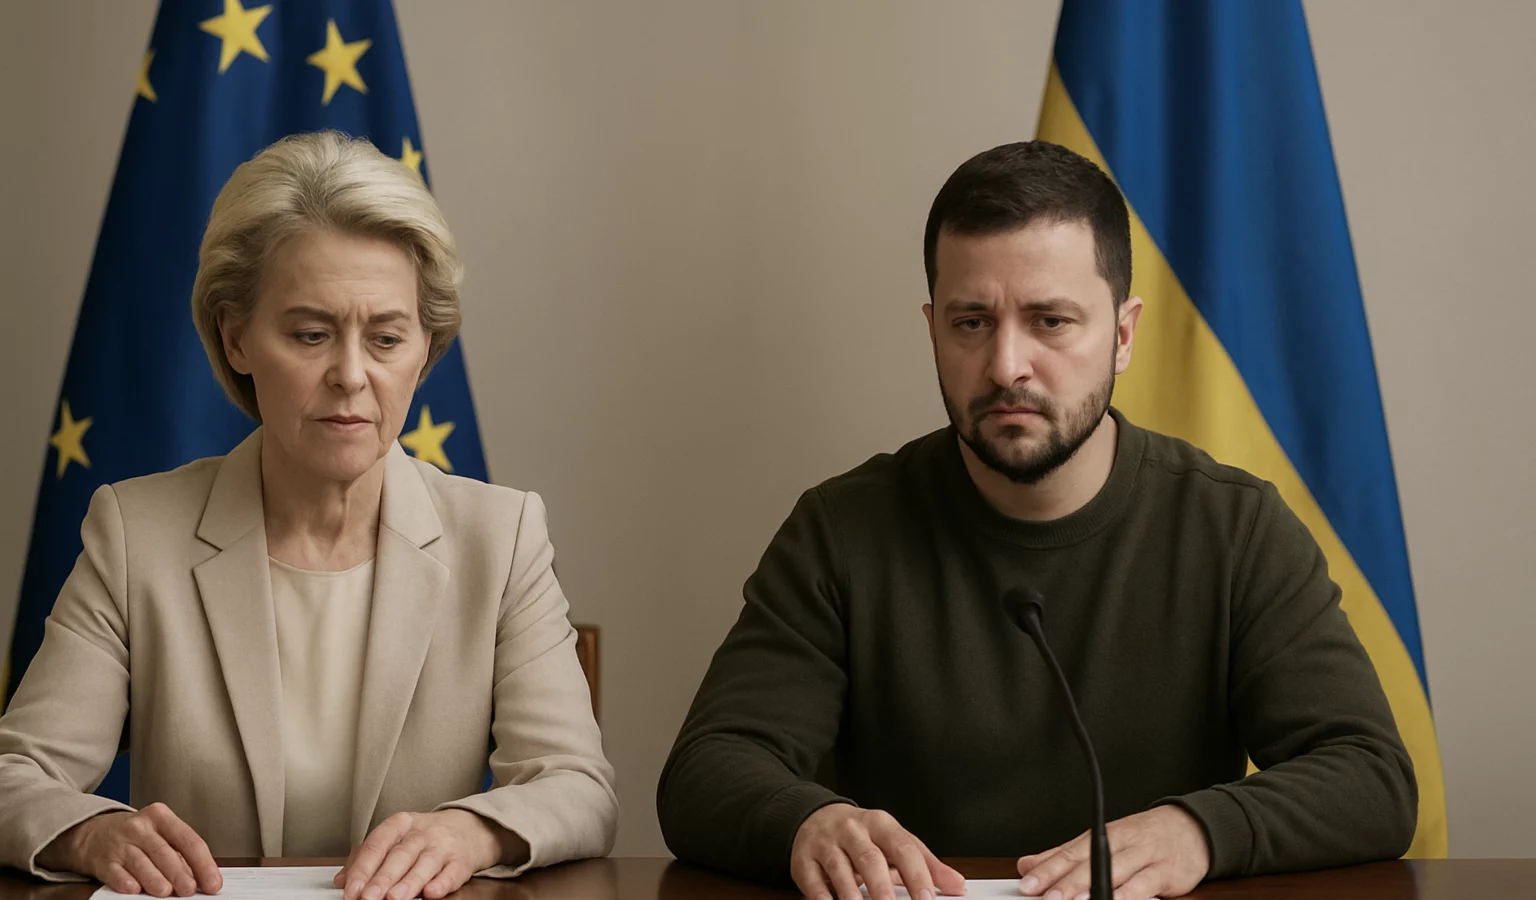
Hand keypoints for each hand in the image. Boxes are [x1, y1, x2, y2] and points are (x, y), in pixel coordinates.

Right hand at [36, 804, 222, 896]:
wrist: (90, 832)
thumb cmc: (133, 836)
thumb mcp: (158, 834)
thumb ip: (178, 853)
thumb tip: (200, 877)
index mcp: (161, 817)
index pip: (188, 840)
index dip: (203, 863)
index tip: (213, 882)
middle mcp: (140, 827)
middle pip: (165, 852)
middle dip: (180, 873)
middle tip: (190, 890)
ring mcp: (120, 843)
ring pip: (141, 862)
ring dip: (155, 879)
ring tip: (166, 892)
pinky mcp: (102, 860)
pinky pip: (115, 872)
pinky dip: (125, 881)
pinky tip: (134, 889)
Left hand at [334, 809, 523, 899]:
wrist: (470, 828)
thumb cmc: (426, 837)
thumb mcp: (396, 838)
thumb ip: (368, 858)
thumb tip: (342, 880)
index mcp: (400, 824)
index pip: (377, 844)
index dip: (363, 868)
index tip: (351, 889)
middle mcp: (422, 833)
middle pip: (399, 855)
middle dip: (382, 878)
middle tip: (368, 897)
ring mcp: (443, 846)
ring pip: (425, 864)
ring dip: (409, 882)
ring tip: (393, 898)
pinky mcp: (461, 861)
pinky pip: (451, 873)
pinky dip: (441, 883)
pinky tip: (431, 893)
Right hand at [790, 803, 965, 899]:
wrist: (816, 817)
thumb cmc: (863, 835)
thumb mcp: (894, 841)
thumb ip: (926, 864)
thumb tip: (957, 884)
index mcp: (880, 824)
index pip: (903, 848)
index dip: (916, 874)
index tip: (927, 898)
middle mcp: (853, 830)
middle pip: (870, 858)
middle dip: (883, 887)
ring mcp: (826, 843)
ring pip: (840, 868)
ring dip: (852, 894)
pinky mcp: (804, 859)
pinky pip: (813, 880)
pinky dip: (823, 897)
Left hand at [1016, 806, 1209, 899]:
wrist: (1190, 829)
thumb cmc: (1141, 839)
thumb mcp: (1101, 842)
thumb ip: (1064, 856)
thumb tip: (1029, 864)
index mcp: (1099, 837)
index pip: (1068, 854)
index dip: (1047, 870)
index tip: (1028, 884)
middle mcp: (1118, 844)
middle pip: (1088, 863)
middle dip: (1065, 882)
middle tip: (1046, 896)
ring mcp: (1142, 856)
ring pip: (1114, 871)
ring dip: (1093, 888)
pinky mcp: (1165, 871)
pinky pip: (1145, 883)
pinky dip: (1130, 894)